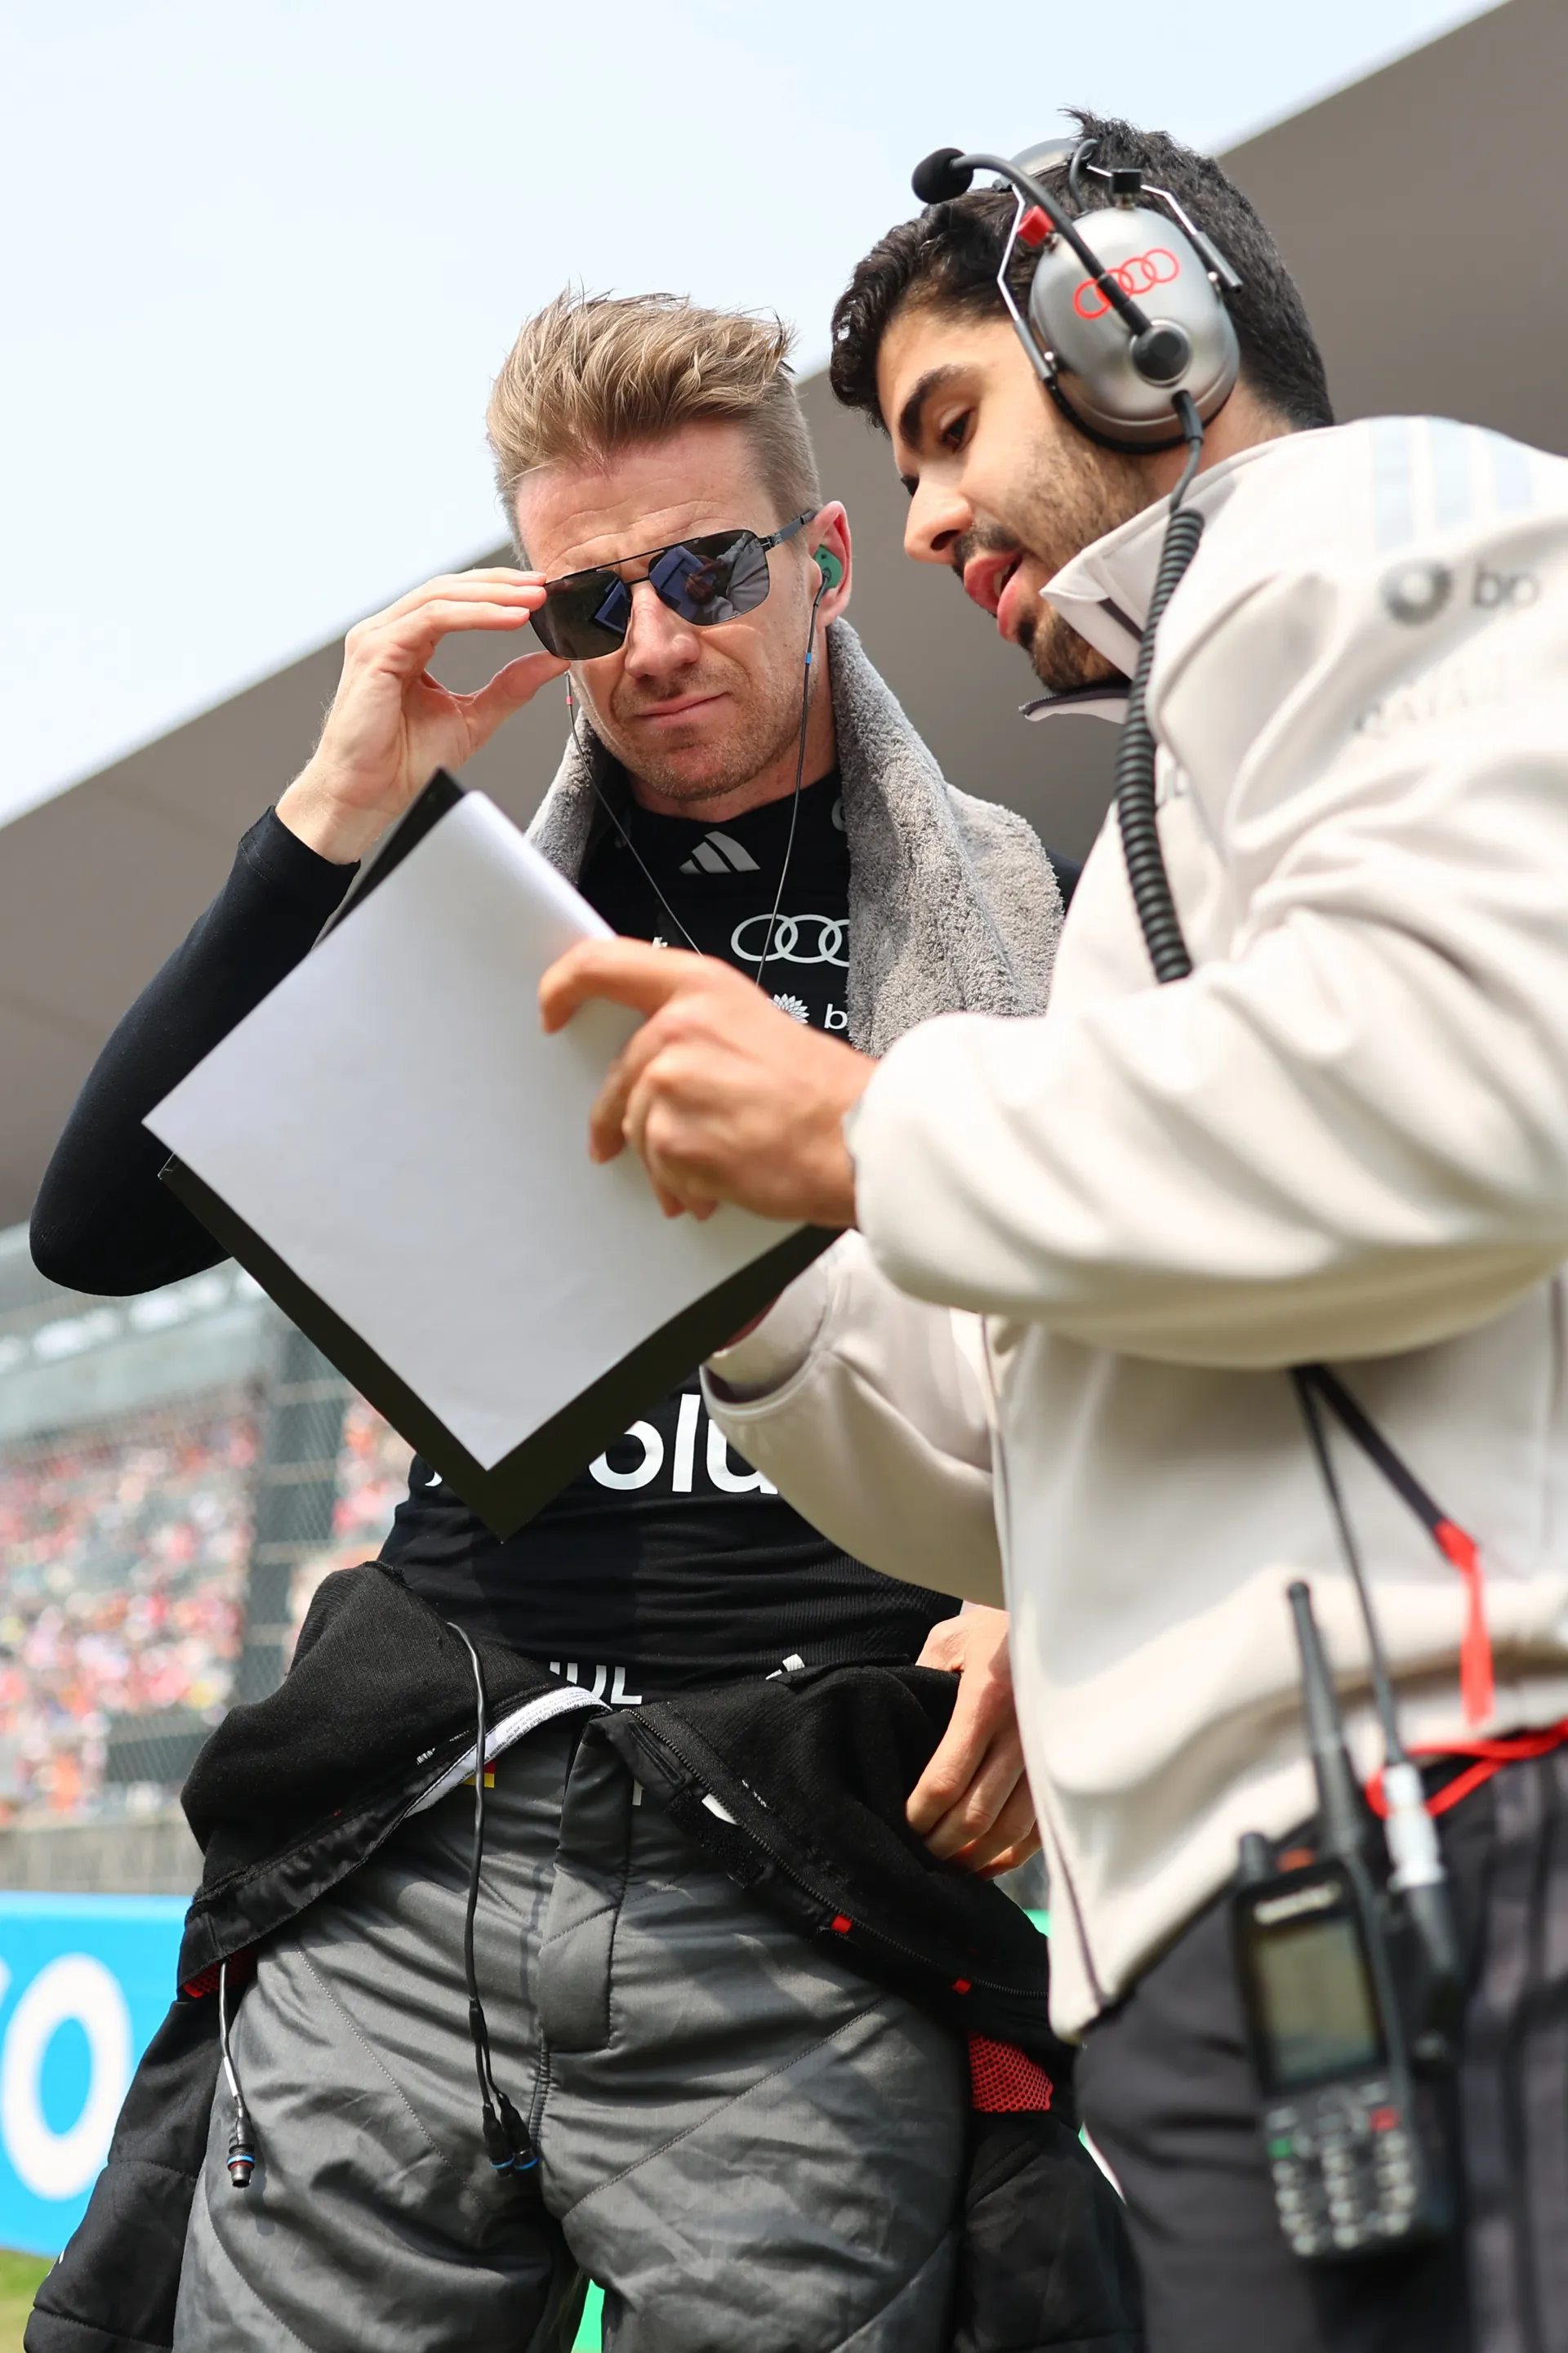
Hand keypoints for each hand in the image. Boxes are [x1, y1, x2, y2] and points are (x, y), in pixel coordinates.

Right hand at [276, 569, 567, 862]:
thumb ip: (510, 687)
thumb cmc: (405, 762)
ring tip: (531, 600)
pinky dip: (475, 616)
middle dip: (499, 584)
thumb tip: (553, 661)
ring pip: (440, 597)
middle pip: (448, 589)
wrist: (370, 795)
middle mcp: (389, 633)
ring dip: (491, 595)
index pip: (455, 601)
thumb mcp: (474, 717)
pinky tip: (508, 618)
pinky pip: (432, 619)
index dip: (497, 591)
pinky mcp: (376, 651)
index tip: (538, 593)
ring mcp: (378, 638)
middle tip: (542, 587)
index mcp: (408, 643)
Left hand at [539, 939, 871, 1225]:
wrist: (859, 1140)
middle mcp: (677, 1028)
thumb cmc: (824, 1092)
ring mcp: (670, 1084)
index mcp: (700, 988)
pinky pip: (657, 1169)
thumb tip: (656, 1058)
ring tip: (707, 1168)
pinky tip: (714, 1189)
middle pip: (619, 1075)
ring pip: (635, 1128)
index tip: (550, 1010)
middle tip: (611, 1141)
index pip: (602, 963)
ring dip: (663, 1159)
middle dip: (616, 1117)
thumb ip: (699, 1029)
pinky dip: (680, 1187)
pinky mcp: (672, 1138)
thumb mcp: (756, 1026)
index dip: (564, 986)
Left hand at [907, 1608, 1039, 1875]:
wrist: (1060, 1616)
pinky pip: (1042, 1827)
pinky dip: (1013, 1855)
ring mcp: (1048, 1754)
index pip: (946, 1778)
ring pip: (1011, 1830)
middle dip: (942, 1845)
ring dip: (976, 1858)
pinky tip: (988, 1863)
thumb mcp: (950, 1642)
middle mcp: (1021, 1732)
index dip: (920, 1814)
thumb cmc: (995, 1627)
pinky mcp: (1064, 1766)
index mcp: (986, 1699)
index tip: (902, 1825)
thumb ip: (923, 1682)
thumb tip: (897, 1731)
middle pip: (977, 1814)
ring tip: (946, 1868)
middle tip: (916, 1856)